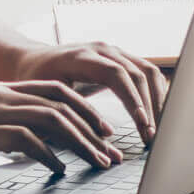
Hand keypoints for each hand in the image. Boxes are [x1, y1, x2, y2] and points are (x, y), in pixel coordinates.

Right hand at [0, 81, 121, 170]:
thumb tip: (12, 138)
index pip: (54, 89)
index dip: (83, 106)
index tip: (101, 127)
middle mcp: (0, 94)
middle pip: (63, 103)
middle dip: (93, 127)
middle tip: (111, 149)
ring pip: (54, 120)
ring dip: (82, 143)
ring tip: (97, 163)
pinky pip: (28, 141)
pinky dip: (49, 156)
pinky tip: (57, 170)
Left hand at [9, 41, 166, 135]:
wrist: (35, 60)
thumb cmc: (36, 80)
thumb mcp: (44, 95)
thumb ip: (63, 114)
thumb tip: (85, 143)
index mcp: (83, 57)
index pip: (117, 75)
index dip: (133, 99)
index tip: (142, 124)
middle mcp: (104, 50)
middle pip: (139, 73)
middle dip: (150, 106)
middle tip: (152, 135)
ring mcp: (116, 52)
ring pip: (149, 71)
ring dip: (158, 101)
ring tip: (159, 129)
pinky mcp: (122, 59)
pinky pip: (148, 73)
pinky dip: (156, 94)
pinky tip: (158, 114)